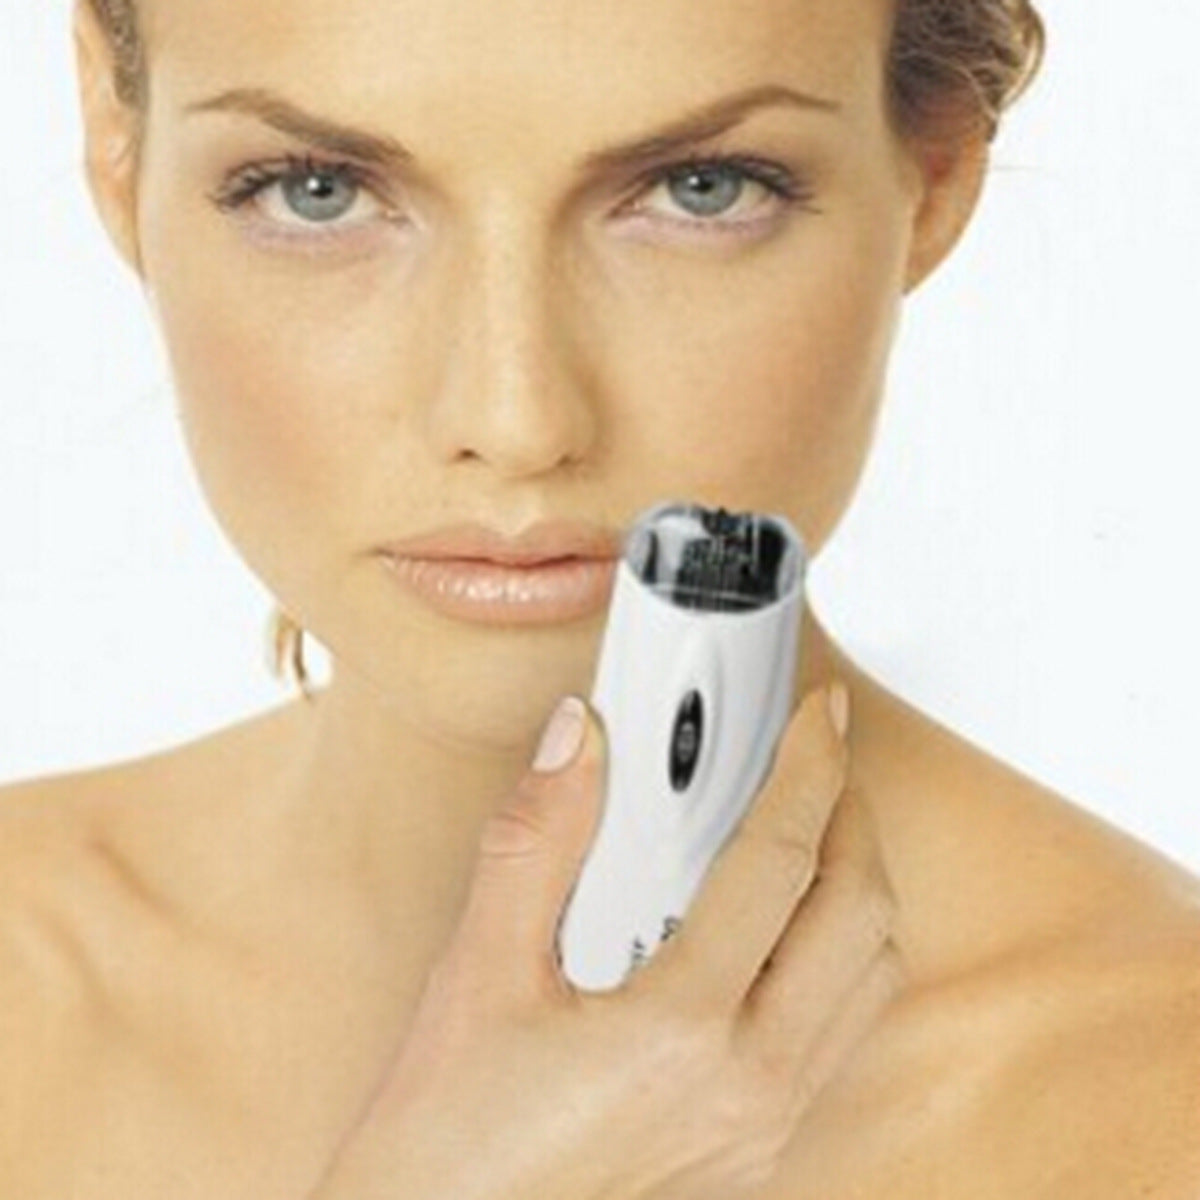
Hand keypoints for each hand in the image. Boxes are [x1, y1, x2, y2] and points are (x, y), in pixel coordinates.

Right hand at [310, 682, 902, 1199]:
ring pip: (869, 983)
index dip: (809, 768)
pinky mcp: (757, 1154)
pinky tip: (783, 930)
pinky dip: (839, 957)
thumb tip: (577, 736)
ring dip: (858, 891)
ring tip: (813, 832)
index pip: (781, 864)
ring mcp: (764, 1132)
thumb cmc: (446, 1144)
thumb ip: (538, 837)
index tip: (819, 715)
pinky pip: (842, 1034)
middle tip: (822, 763)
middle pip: (860, 919)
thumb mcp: (478, 973)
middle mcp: (747, 1089)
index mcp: (682, 1035)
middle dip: (855, 821)